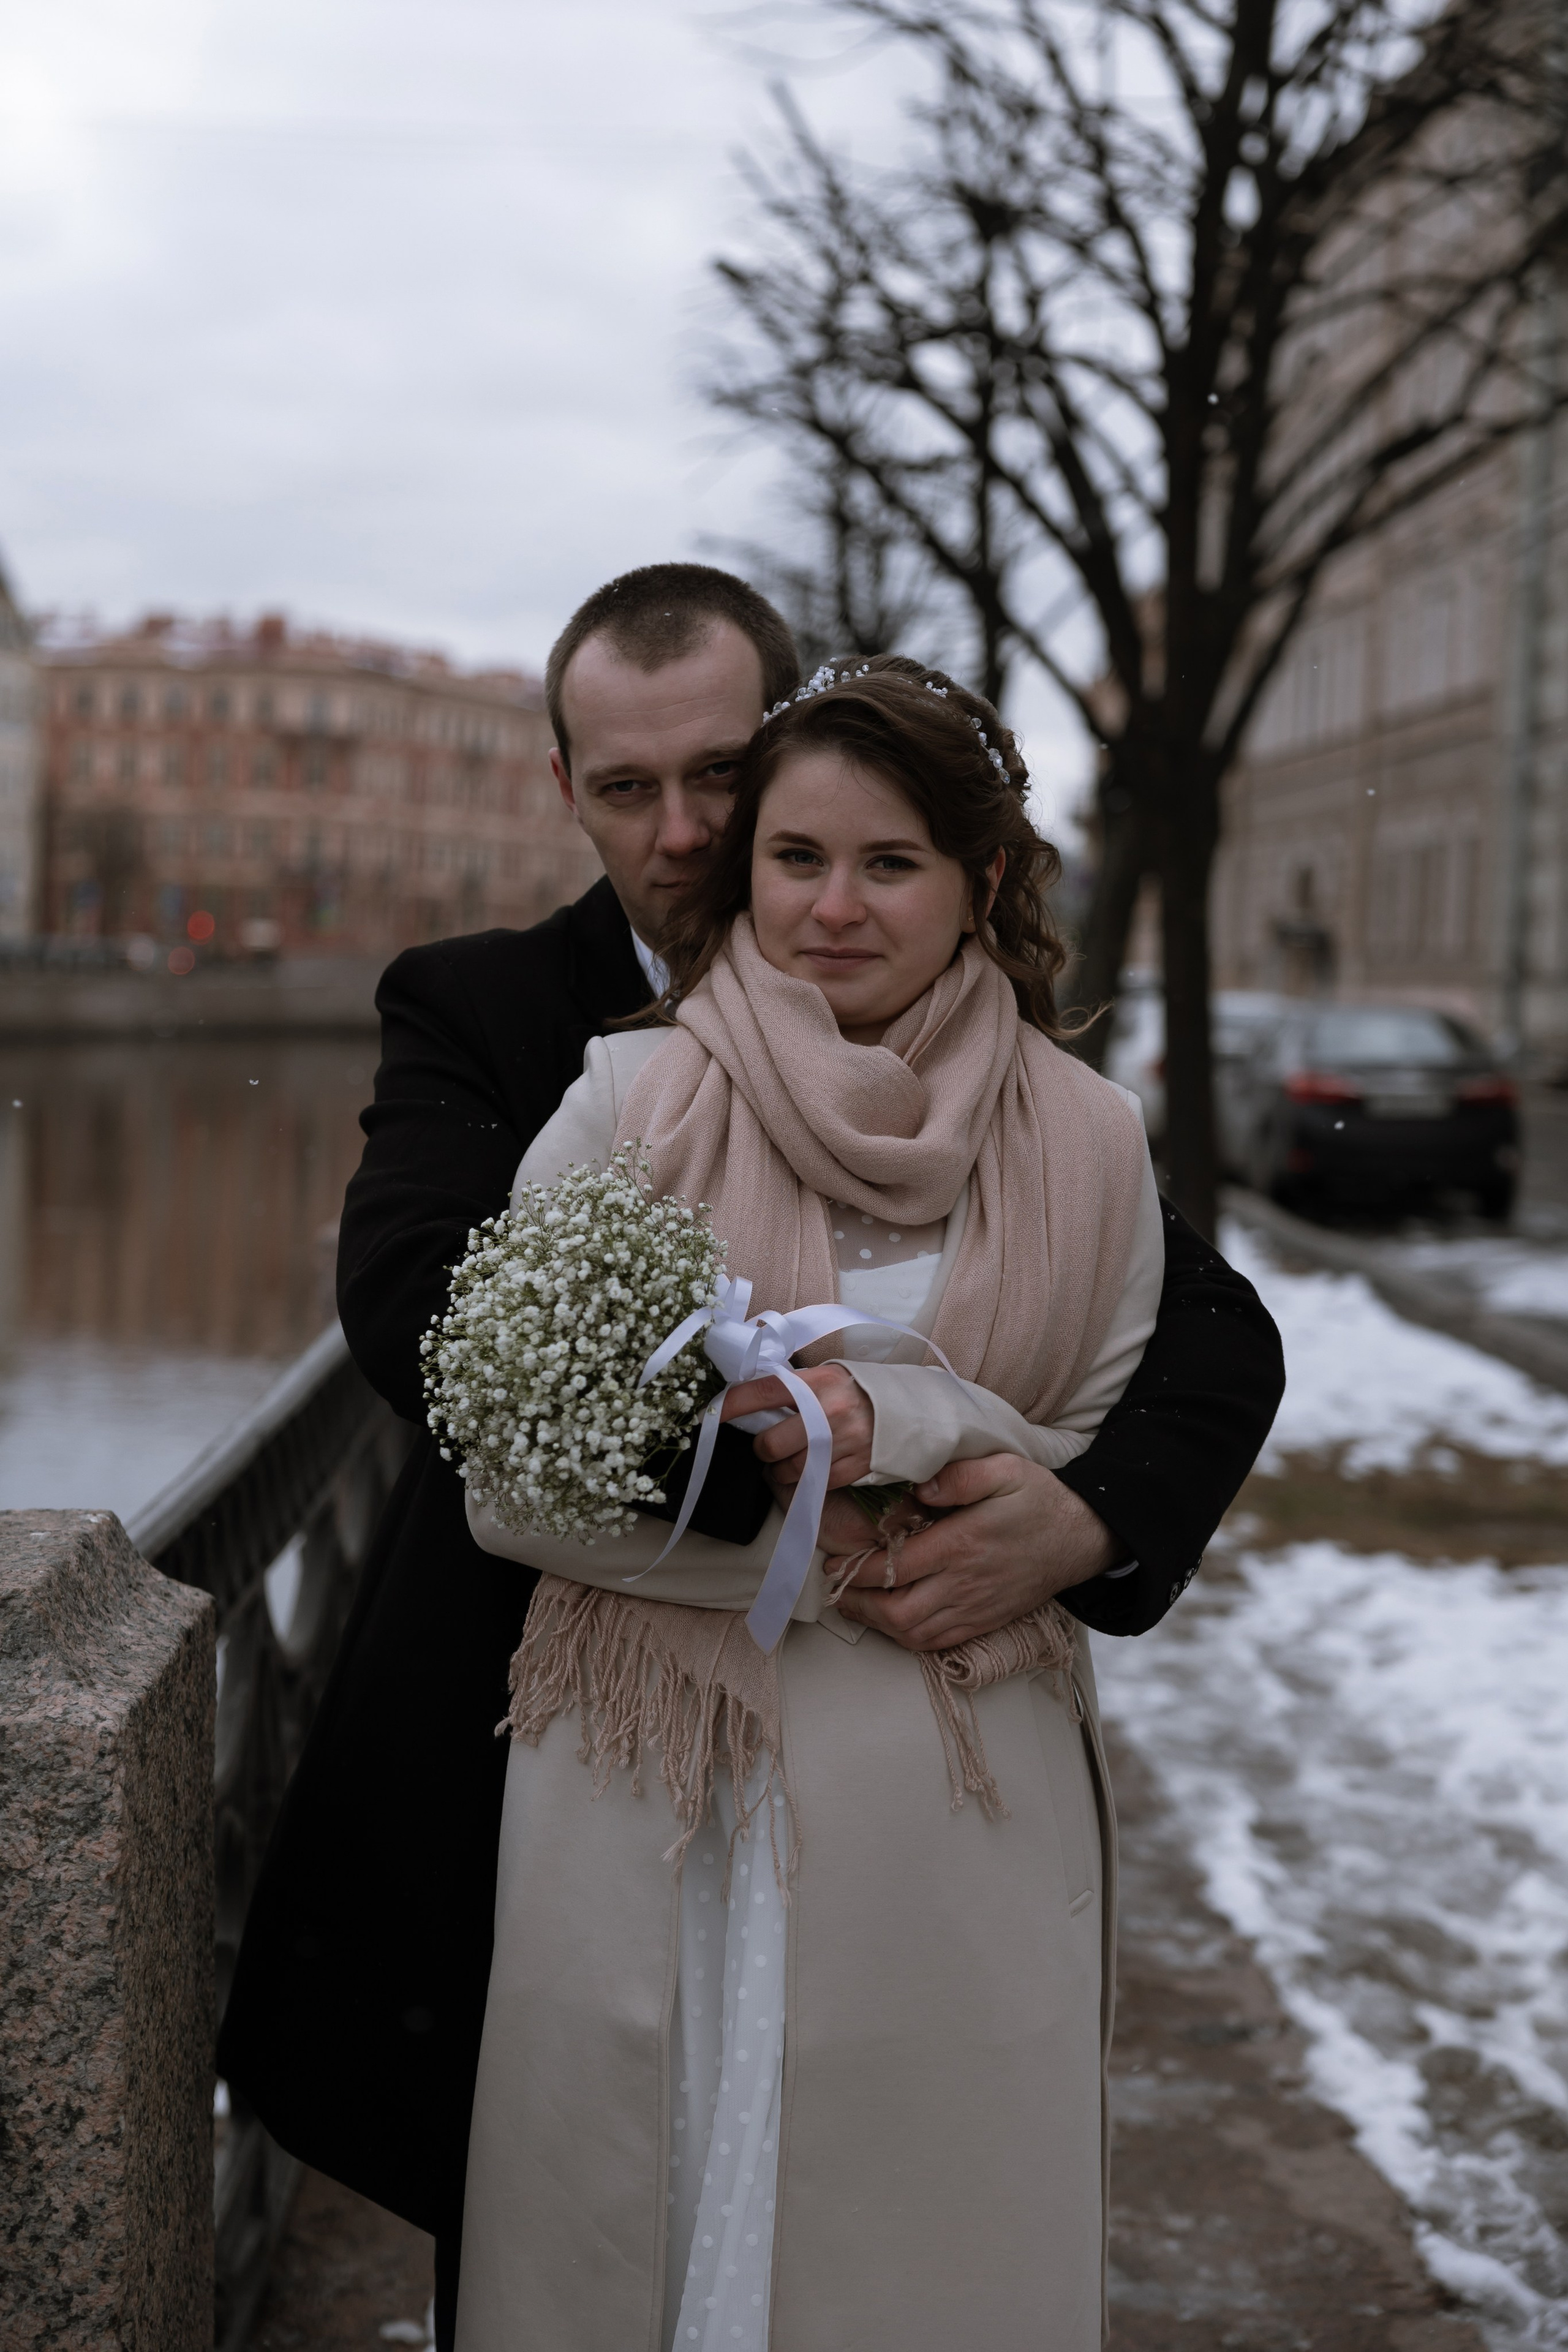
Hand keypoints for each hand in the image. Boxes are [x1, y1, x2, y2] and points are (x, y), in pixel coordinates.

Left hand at [720, 1365, 874, 1490]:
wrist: (913, 1409)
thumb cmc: (860, 1391)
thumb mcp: (828, 1376)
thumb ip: (793, 1386)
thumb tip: (750, 1395)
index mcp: (818, 1380)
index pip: (762, 1391)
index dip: (732, 1405)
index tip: (711, 1413)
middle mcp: (829, 1410)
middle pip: (771, 1444)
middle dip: (764, 1449)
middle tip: (770, 1446)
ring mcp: (844, 1441)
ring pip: (790, 1469)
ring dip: (784, 1469)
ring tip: (793, 1458)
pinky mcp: (857, 1467)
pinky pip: (817, 1483)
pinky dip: (809, 1480)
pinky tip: (815, 1468)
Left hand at [828, 1454, 1121, 1651]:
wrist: (1081, 1537)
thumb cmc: (1039, 1499)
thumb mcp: (1005, 1469)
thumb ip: (961, 1476)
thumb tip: (921, 1489)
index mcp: (962, 1545)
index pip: (896, 1568)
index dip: (858, 1569)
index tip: (835, 1559)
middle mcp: (965, 1584)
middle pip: (898, 1612)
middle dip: (859, 1603)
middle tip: (837, 1586)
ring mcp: (976, 1608)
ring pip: (914, 1634)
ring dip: (878, 1624)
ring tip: (855, 1604)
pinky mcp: (985, 1621)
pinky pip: (938, 1643)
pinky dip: (908, 1638)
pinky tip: (892, 1622)